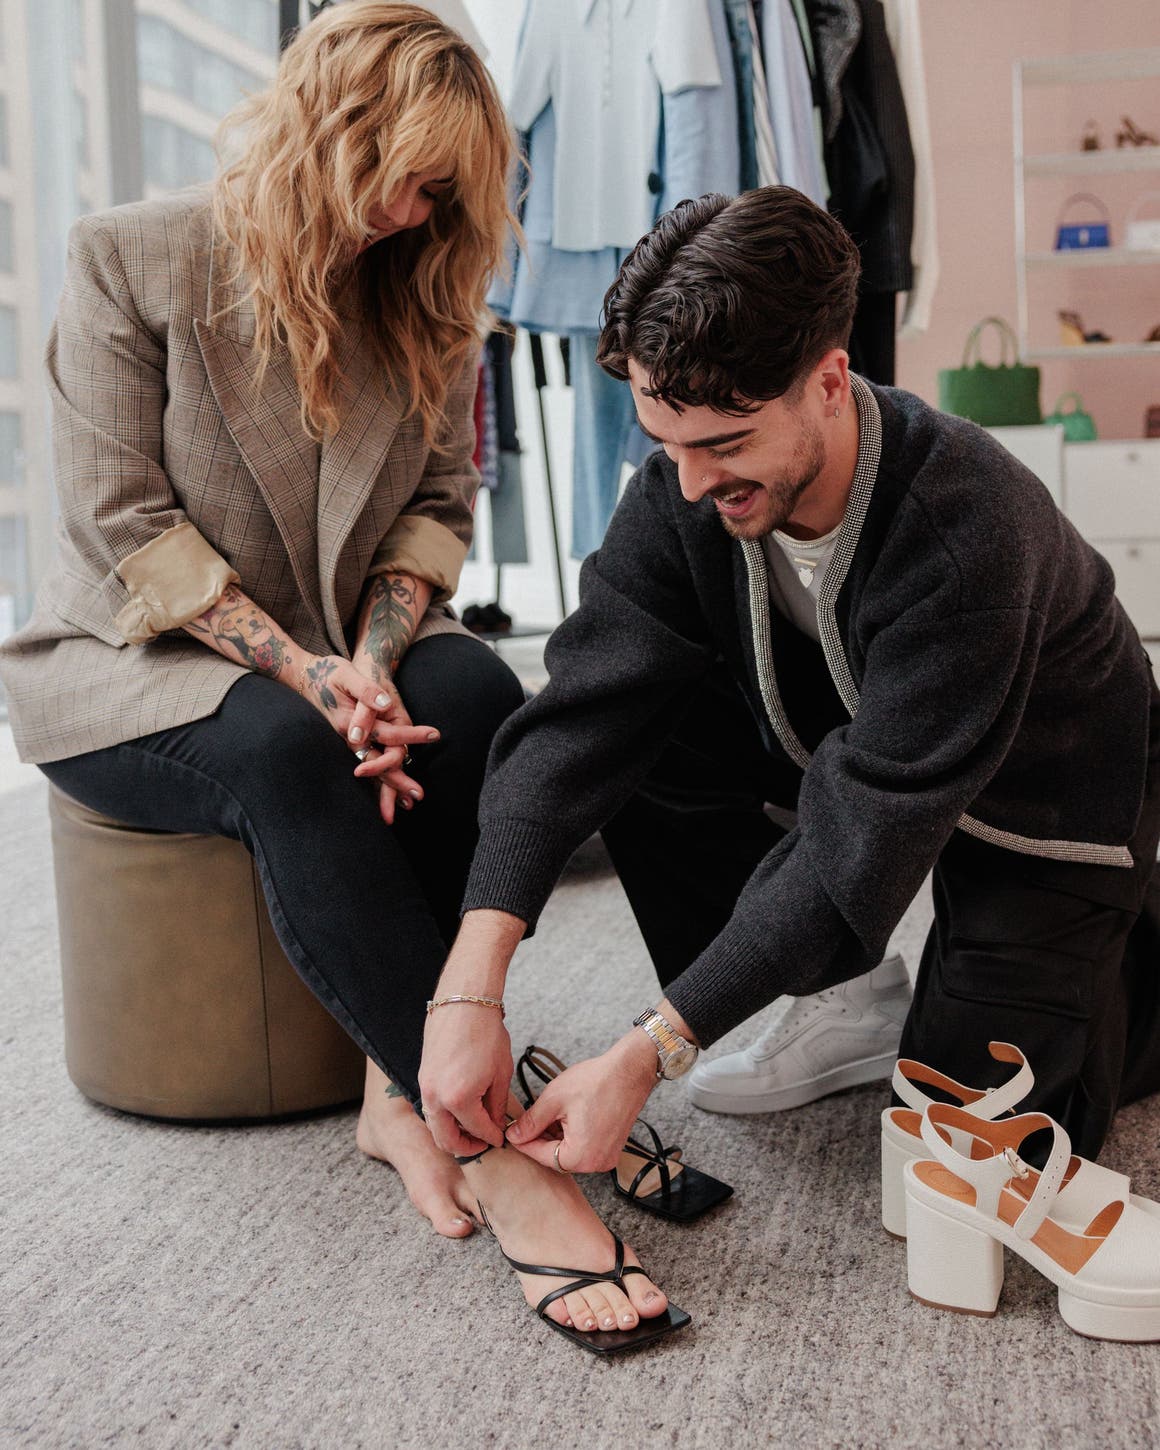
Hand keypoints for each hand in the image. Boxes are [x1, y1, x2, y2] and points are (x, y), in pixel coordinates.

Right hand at [298, 657, 437, 824]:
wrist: (304, 677)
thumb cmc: (328, 673)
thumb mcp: (346, 674)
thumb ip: (366, 690)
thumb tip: (385, 703)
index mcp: (350, 723)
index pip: (386, 734)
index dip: (410, 735)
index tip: (434, 734)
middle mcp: (349, 738)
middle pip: (377, 764)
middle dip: (397, 782)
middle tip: (419, 796)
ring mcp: (349, 743)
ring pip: (371, 769)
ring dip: (388, 789)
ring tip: (407, 806)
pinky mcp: (350, 742)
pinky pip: (367, 764)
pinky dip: (379, 779)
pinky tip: (389, 794)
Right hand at [419, 1002, 513, 1158]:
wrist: (463, 1003)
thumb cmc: (486, 1034)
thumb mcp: (500, 1073)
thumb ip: (496, 1106)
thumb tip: (496, 1126)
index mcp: (459, 1099)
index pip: (478, 1130)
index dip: (493, 1137)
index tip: (501, 1139)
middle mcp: (436, 1098)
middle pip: (447, 1140)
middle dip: (467, 1147)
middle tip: (484, 1142)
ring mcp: (424, 1088)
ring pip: (435, 1127)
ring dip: (452, 1134)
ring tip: (474, 1129)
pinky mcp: (422, 1078)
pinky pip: (430, 1109)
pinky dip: (444, 1118)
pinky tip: (462, 1111)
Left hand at [504, 1034, 657, 1173]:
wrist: (630, 1070)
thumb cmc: (596, 1082)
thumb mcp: (554, 1099)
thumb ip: (531, 1122)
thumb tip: (514, 1135)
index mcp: (580, 1156)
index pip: (542, 1156)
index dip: (524, 1143)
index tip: (511, 1133)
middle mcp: (596, 1163)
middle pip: (556, 1157)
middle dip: (541, 1138)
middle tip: (527, 1121)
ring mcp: (607, 1157)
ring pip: (570, 1152)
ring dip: (556, 1136)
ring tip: (550, 1113)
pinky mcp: (612, 1148)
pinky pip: (584, 1148)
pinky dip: (572, 1135)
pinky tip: (567, 1116)